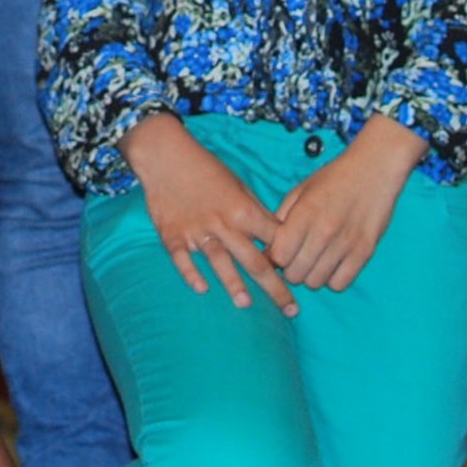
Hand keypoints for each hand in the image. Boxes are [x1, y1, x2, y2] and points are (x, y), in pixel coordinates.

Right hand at [124, 113, 289, 311]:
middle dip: (276, 287)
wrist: (166, 156)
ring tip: (246, 304)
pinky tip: (201, 288)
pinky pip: (182, 258)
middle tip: (291, 311)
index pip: (275, 240)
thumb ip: (256, 211)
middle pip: (255, 261)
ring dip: (234, 284)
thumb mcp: (239, 184)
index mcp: (244, 211)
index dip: (290, 259)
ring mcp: (198, 231)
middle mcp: (224, 224)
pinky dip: (191, 273)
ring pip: (220, 262)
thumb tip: (276, 234)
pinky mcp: (173, 235)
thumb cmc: (206, 169)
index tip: (300, 277)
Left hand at [269, 119, 425, 292]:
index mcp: (305, 213)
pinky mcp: (365, 252)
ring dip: (311, 275)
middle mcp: (325, 231)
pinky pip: (339, 284)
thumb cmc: (334, 179)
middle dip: (290, 269)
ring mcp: (346, 244)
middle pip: (295, 274)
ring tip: (315, 259)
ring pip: (315, 282)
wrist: (375, 168)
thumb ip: (281, 220)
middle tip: (297, 257)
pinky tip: (332, 264)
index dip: (275, 258)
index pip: (279, 256)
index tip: (280, 251)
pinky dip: (332, 279)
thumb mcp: (300, 191)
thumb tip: (268, 250)